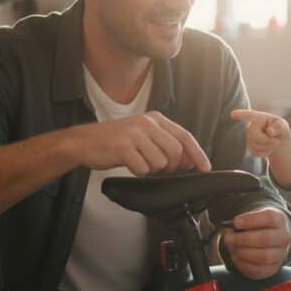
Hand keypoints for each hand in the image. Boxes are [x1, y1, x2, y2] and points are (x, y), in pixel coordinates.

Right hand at [73, 111, 210, 174]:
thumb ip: (166, 144)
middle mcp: (146, 123)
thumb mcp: (143, 135)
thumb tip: (189, 160)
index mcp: (155, 119)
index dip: (198, 153)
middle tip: (158, 167)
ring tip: (138, 161)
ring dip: (151, 169)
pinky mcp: (123, 148)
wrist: (84, 141)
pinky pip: (143, 169)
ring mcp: (134, 134)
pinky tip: (128, 164)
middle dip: (171, 166)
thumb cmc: (116, 141)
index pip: (185, 136)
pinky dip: (138, 172)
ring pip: (160, 162)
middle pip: (175, 152)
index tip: (206, 168)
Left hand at [221, 207, 290, 278]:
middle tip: (228, 238)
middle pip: (265, 239)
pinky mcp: (273, 268)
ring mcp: (281, 254)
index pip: (269, 218)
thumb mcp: (252, 217)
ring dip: (243, 253)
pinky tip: (236, 258)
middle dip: (243, 239)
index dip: (250, 220)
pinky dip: (244, 265)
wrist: (270, 236)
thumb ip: (241, 222)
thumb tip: (228, 231)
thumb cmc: (257, 225)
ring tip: (232, 248)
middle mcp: (284, 237)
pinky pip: (259, 270)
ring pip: (264, 256)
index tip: (235, 222)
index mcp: (279, 219)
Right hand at [230, 109, 290, 158]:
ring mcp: (249, 136)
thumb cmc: (280, 130)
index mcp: (259, 118)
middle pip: (254, 135)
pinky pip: (255, 152)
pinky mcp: (249, 146)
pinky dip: (265, 153)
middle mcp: (251, 126)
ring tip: (275, 143)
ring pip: (255, 145)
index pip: (249, 115)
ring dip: (267, 147)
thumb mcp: (282, 126)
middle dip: (266, 141)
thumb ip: (278, 127)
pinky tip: (269, 149)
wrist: (278, 141)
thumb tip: (269, 131)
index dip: (240, 114)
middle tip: (277, 141)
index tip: (232, 114)